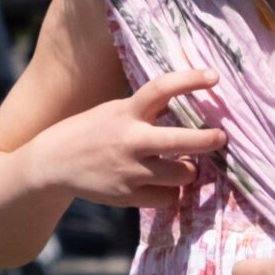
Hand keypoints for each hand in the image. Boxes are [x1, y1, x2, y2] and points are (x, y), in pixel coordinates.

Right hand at [28, 68, 226, 208]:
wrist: (53, 164)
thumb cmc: (91, 132)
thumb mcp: (115, 112)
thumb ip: (146, 110)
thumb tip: (186, 102)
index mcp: (126, 112)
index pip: (162, 89)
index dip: (190, 79)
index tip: (214, 76)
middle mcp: (130, 141)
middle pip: (183, 141)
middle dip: (209, 140)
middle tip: (221, 137)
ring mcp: (130, 172)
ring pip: (183, 174)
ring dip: (190, 170)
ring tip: (185, 165)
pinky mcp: (128, 197)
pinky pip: (168, 197)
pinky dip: (171, 192)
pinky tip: (164, 185)